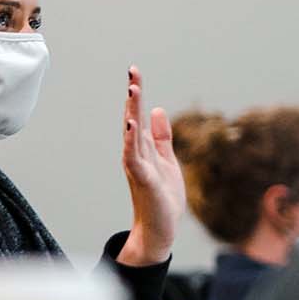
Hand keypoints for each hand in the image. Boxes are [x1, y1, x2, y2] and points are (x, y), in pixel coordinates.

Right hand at [116, 65, 185, 266]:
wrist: (160, 228)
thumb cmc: (162, 197)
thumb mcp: (167, 160)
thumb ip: (161, 136)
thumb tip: (157, 110)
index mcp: (143, 148)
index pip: (138, 116)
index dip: (137, 95)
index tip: (135, 72)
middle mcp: (136, 154)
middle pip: (133, 119)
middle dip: (133, 96)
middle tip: (132, 71)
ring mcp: (137, 166)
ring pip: (132, 134)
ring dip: (131, 112)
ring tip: (132, 91)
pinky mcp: (142, 179)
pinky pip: (134, 157)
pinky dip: (132, 141)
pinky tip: (132, 125)